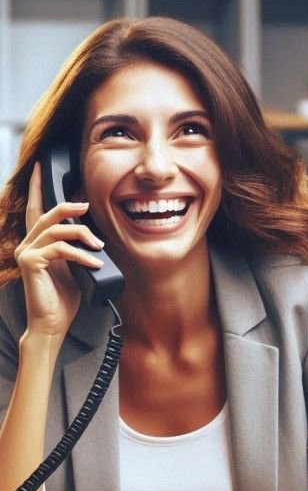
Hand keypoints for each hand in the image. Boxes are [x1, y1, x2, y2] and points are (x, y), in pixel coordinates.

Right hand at [14, 162, 103, 337]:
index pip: (37, 211)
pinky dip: (82, 255)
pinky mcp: (32, 262)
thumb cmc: (64, 298)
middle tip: (87, 205)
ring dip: (83, 235)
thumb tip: (94, 236)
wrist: (52, 323)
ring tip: (99, 246)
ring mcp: (27, 253)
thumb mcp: (75, 268)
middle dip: (69, 206)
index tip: (42, 167)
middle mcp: (27, 245)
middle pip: (48, 214)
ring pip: (57, 230)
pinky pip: (61, 249)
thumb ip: (77, 250)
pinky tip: (95, 263)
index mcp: (37, 244)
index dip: (40, 188)